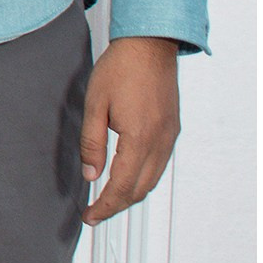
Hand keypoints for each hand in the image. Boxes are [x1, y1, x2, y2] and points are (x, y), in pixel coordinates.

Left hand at [80, 35, 180, 223]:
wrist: (150, 45)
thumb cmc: (120, 69)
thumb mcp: (95, 104)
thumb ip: (92, 142)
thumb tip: (90, 174)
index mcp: (139, 138)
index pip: (122, 186)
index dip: (105, 205)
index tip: (89, 216)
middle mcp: (160, 142)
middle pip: (140, 189)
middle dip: (117, 205)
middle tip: (94, 213)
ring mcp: (170, 136)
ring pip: (152, 179)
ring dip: (131, 193)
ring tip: (107, 199)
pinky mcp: (172, 129)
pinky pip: (159, 164)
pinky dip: (142, 177)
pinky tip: (127, 176)